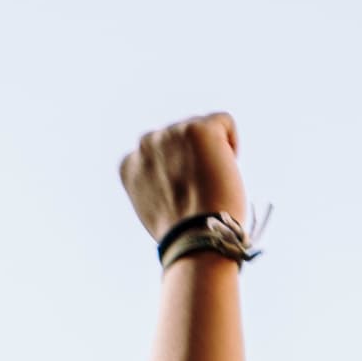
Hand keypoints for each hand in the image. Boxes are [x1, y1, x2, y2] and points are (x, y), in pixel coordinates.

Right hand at [120, 113, 246, 242]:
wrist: (198, 237)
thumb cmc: (186, 233)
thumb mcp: (157, 207)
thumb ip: (159, 183)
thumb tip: (179, 176)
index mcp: (129, 164)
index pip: (159, 154)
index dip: (179, 172)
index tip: (186, 195)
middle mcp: (144, 144)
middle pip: (181, 139)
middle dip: (194, 159)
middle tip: (202, 190)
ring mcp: (170, 133)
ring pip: (202, 130)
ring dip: (212, 154)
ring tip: (212, 184)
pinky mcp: (198, 129)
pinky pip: (224, 122)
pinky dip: (232, 144)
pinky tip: (226, 171)